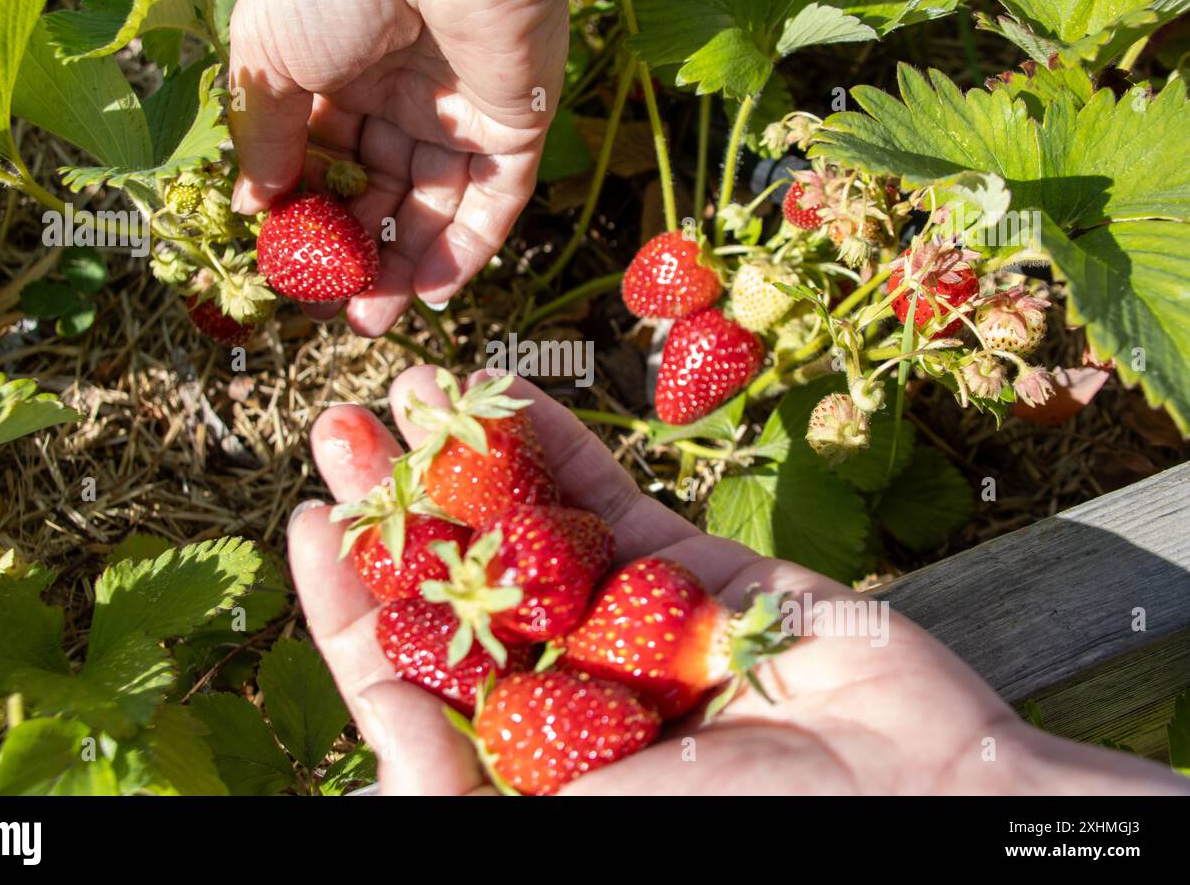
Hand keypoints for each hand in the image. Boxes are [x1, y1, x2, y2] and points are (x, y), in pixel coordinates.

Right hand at [229, 0, 632, 335]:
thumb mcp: (268, 59)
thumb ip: (263, 139)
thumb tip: (252, 206)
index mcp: (337, 62)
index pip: (321, 153)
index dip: (304, 210)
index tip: (287, 265)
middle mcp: (401, 87)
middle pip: (378, 188)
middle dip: (354, 250)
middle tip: (330, 309)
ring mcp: (461, 109)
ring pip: (432, 205)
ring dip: (402, 265)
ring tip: (369, 321)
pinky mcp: (516, 125)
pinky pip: (492, 202)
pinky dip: (463, 250)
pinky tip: (429, 294)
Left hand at [287, 365, 1187, 793]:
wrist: (916, 802)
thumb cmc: (737, 838)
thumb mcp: (565, 827)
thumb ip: (456, 785)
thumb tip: (377, 725)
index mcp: (517, 763)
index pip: (406, 675)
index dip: (348, 600)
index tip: (308, 524)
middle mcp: (562, 692)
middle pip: (452, 583)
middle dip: (392, 503)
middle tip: (337, 427)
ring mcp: (626, 624)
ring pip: (522, 525)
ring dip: (461, 455)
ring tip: (403, 385)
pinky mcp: (691, 571)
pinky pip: (607, 497)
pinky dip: (552, 443)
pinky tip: (501, 388)